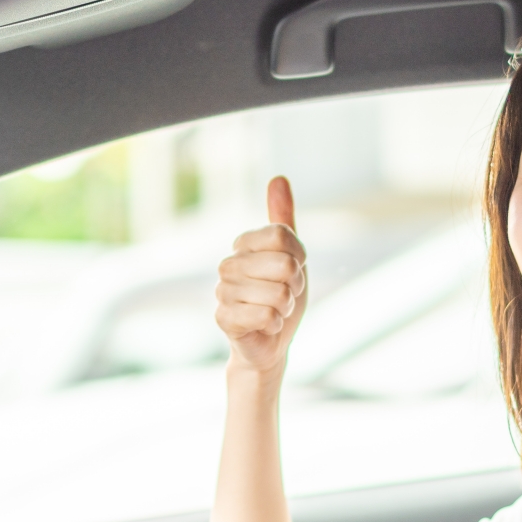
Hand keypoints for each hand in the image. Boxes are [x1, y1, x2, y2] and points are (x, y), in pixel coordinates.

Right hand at [217, 176, 306, 375]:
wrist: (271, 343)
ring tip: (274, 312)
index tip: (293, 271)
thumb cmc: (281, 298)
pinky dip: (275, 324)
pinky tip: (264, 327)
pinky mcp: (223, 318)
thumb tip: (278, 178)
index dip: (299, 258)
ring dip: (285, 308)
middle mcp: (228, 264)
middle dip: (294, 287)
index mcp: (243, 245)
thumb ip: (283, 220)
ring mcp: (222, 291)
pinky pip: (267, 316)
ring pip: (278, 293)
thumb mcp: (290, 256)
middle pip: (284, 265)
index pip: (283, 236)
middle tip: (284, 296)